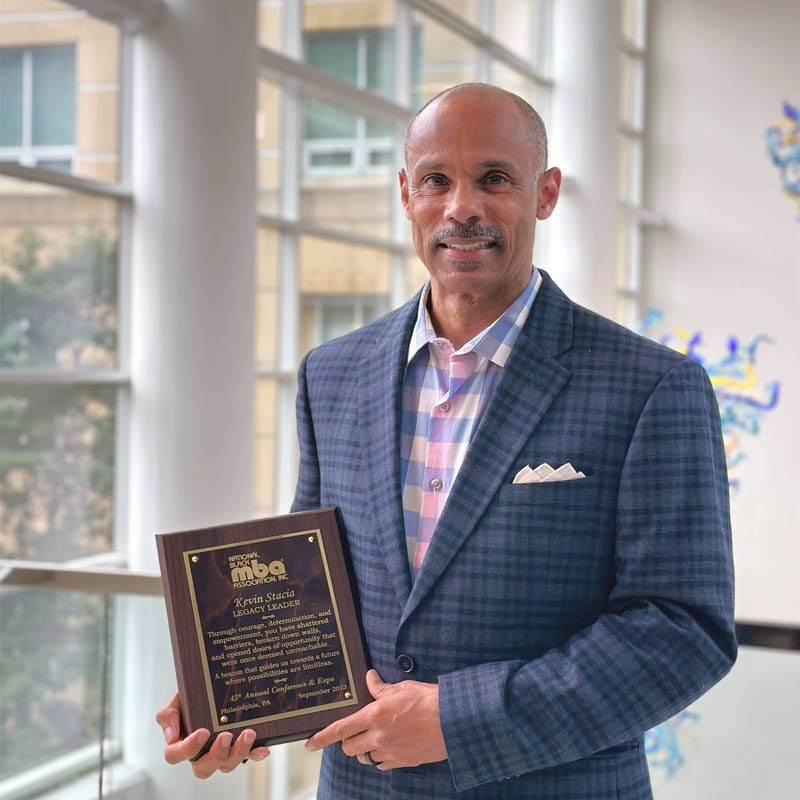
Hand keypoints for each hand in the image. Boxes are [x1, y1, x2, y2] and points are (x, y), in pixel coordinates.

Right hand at [155, 691, 269, 778]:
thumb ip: (169, 715)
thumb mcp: (177, 701)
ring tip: (248, 733)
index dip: (188, 749)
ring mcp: (222, 752)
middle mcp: (201, 754)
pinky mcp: (239, 748)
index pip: (176, 755)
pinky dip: (255, 753)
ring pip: (227, 765)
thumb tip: (171, 736)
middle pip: (203, 768)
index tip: (202, 732)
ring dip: (238, 752)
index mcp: (182, 744)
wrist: (210, 687)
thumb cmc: (192, 699)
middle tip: (225, 736)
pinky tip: (263, 748)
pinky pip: (248, 756)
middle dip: (216, 755)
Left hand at [305, 669, 446, 770]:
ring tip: (377, 737)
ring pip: (366, 757)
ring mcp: (390, 752)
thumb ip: (380, 688)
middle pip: (349, 747)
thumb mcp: (401, 687)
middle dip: (348, 741)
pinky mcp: (403, 762)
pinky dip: (382, 757)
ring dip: (366, 749)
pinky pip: (382, 764)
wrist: (453, 720)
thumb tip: (369, 678)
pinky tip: (391, 746)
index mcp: (374, 715)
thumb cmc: (429, 700)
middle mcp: (378, 737)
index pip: (340, 729)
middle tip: (355, 732)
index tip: (309, 744)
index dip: (321, 738)